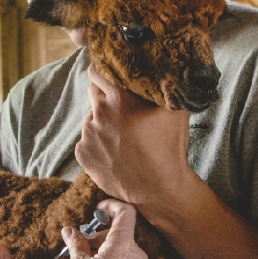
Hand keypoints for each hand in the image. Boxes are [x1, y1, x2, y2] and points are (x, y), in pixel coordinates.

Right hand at [61, 199, 149, 258]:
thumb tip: (70, 231)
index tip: (98, 210)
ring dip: (107, 251)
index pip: (126, 213)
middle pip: (122, 234)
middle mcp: (138, 257)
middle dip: (101, 236)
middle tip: (83, 246)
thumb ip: (77, 243)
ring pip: (124, 252)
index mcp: (124, 246)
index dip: (112, 207)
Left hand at [75, 66, 193, 206]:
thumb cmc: (169, 147)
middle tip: (119, 109)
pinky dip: (97, 144)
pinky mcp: (82, 153)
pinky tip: (115, 153)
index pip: (97, 70)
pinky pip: (87, 140)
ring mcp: (89, 134)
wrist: (159, 189)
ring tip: (122, 138)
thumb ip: (163, 87)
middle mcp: (100, 112)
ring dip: (102, 122)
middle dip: (104, 96)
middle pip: (93, 92)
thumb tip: (164, 69)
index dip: (103, 71)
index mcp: (121, 97)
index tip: (107, 75)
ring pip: (91, 119)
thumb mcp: (174, 110)